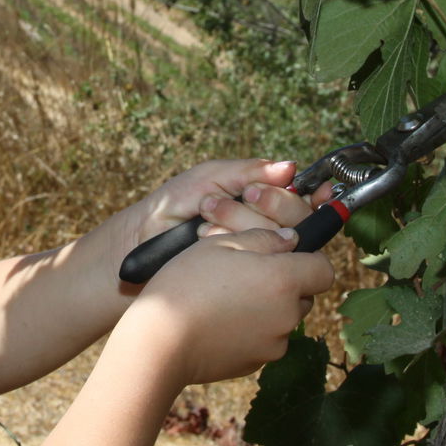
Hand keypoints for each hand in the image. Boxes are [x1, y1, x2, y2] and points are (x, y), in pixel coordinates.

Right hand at [123, 226, 334, 384]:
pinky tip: (219, 321)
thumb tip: (291, 239)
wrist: (159, 342)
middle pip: (304, 295)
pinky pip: (264, 339)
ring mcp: (274, 344)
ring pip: (283, 318)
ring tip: (227, 298)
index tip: (285, 253)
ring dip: (267, 307)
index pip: (324, 269)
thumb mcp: (220, 244)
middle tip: (247, 273)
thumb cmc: (186, 285)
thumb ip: (263, 238)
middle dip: (285, 283)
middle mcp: (287, 315)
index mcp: (283, 281)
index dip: (309, 258)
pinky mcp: (256, 363)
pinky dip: (251, 329)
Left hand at [130, 158, 330, 246]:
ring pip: (279, 242)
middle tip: (230, 200)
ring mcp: (258, 255)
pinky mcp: (246, 278)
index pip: (301, 199)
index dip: (304, 196)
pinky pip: (261, 265)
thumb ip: (250, 171)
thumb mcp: (210, 177)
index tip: (291, 192)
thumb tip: (292, 167)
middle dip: (263, 206)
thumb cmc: (173, 205)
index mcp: (263, 200)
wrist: (141, 243)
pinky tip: (207, 240)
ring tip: (205, 221)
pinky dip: (233, 247)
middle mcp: (267, 229)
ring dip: (241, 225)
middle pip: (297, 220)